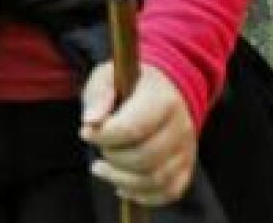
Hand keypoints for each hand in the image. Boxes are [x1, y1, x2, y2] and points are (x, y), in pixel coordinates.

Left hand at [79, 61, 196, 205]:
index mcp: (163, 99)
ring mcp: (186, 150)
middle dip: (112, 156)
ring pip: (155, 179)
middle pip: (145, 157)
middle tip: (99, 146)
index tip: (86, 132)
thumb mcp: (107, 77)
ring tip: (101, 167)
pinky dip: (141, 194)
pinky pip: (168, 192)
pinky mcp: (185, 168)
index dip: (104, 136)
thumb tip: (91, 121)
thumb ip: (99, 95)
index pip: (133, 128)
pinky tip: (121, 183)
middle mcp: (181, 126)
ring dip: (120, 179)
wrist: (160, 91)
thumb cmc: (128, 85)